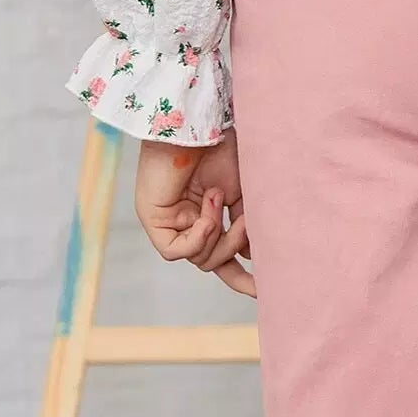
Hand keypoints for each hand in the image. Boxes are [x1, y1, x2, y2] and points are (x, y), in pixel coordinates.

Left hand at [134, 128, 255, 296]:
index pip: (224, 257)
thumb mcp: (247, 196)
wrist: (203, 126)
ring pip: (199, 260)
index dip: (242, 277)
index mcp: (213, 215)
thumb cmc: (225, 149)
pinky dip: (198, 237)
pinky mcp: (154, 221)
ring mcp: (172, 222)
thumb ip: (248, 229)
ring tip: (220, 199)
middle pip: (214, 262)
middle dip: (233, 247)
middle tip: (247, 224)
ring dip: (218, 235)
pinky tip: (208, 210)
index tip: (262, 290)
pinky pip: (177, 252)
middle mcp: (190, 221)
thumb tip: (255, 260)